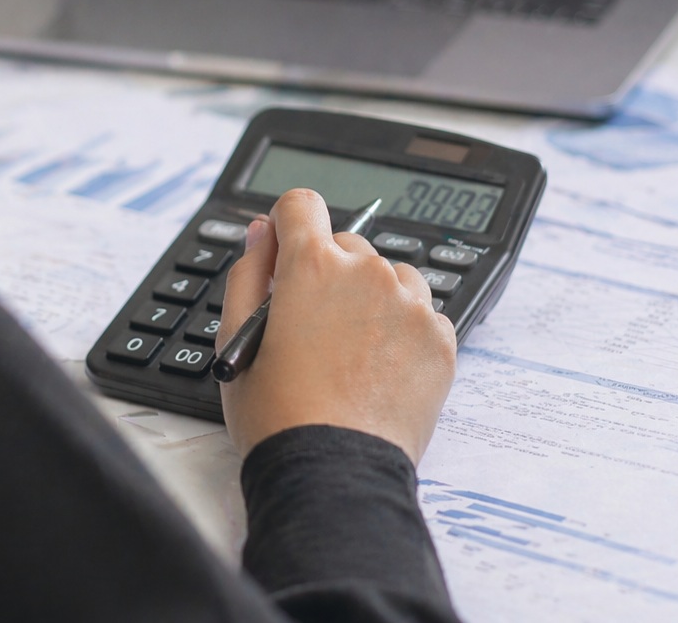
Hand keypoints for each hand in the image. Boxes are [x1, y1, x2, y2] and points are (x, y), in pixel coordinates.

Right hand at [217, 188, 457, 464]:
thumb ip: (248, 273)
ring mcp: (411, 306)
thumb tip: (262, 232)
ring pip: (388, 275)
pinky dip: (400, 330)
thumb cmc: (278, 414)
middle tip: (311, 327)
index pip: (301, 204)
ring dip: (369, 296)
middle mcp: (368, 274)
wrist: (333, 473)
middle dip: (325, 271)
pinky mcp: (441, 340)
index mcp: (312, 266)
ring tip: (348, 350)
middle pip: (345, 243)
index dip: (287, 226)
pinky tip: (377, 368)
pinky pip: (421, 312)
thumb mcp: (237, 338)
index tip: (284, 254)